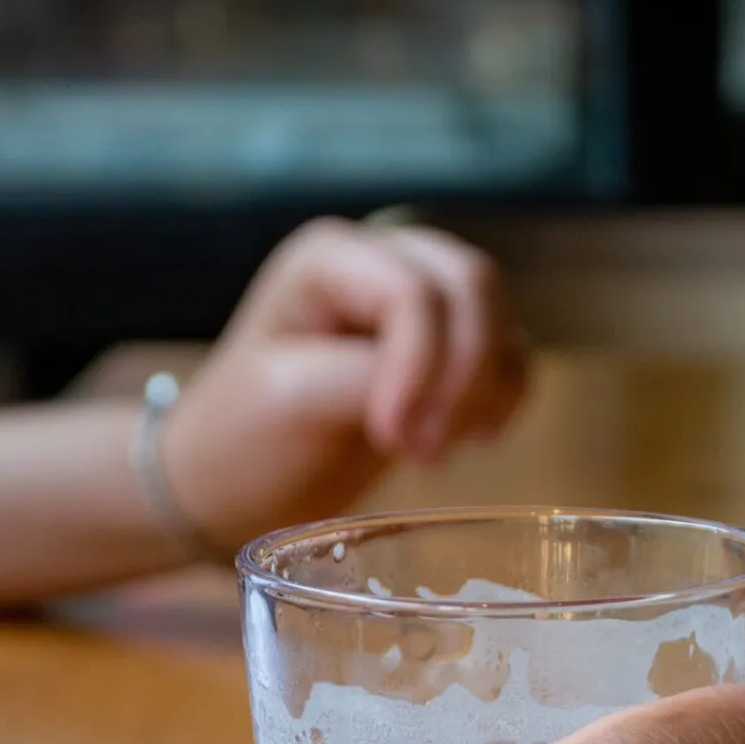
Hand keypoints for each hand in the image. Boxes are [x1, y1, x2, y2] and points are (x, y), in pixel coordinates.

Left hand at [163, 218, 531, 550]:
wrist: (235, 485)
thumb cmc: (244, 441)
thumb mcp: (291, 401)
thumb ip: (367, 377)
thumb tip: (436, 386)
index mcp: (328, 258)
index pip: (411, 293)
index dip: (420, 367)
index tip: (393, 442)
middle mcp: (379, 258)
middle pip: (471, 285)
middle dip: (465, 375)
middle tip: (425, 454)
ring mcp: (419, 294)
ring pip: (498, 315)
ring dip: (487, 389)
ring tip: (432, 454)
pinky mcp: (446, 344)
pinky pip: (508, 351)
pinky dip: (504, 396)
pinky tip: (470, 440)